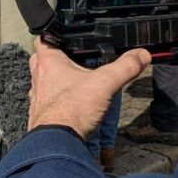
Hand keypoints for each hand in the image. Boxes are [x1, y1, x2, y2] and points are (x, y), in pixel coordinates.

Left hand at [28, 38, 150, 138]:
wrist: (57, 143)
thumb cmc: (73, 109)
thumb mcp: (105, 83)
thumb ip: (124, 67)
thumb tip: (141, 54)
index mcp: (49, 63)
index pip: (42, 39)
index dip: (52, 35)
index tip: (64, 36)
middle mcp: (38, 78)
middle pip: (40, 60)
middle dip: (52, 59)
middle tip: (70, 60)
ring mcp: (37, 98)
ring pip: (41, 82)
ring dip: (53, 81)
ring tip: (72, 83)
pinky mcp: (39, 115)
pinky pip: (45, 102)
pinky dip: (55, 101)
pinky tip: (69, 105)